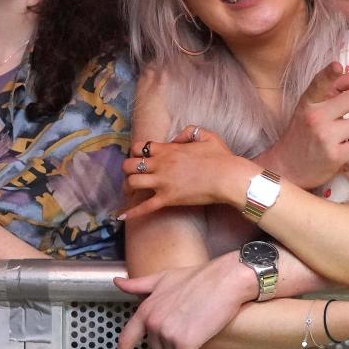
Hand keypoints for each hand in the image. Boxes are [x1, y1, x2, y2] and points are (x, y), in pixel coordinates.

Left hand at [114, 255, 254, 348]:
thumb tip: (117, 282)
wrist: (225, 280)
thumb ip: (140, 284)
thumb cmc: (200, 277)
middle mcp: (153, 321)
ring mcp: (167, 332)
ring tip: (202, 348)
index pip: (127, 338)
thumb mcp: (164, 278)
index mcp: (146, 308)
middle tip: (191, 344)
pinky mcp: (185, 342)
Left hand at [119, 128, 246, 220]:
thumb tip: (176, 139)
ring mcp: (163, 183)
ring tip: (129, 191)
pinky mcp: (168, 199)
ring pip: (132, 183)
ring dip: (128, 187)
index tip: (139, 157)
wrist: (228, 177)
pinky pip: (145, 207)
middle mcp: (161, 165)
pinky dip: (131, 212)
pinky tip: (120, 216)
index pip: (139, 147)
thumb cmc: (220, 157)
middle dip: (127, 169)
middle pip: (129, 165)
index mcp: (168, 149)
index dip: (135, 152)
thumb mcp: (205, 135)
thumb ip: (188, 132)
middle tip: (132, 174)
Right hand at [261, 63, 348, 188]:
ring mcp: (325, 137)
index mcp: (308, 103)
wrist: (286, 168)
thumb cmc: (302, 135)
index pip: (319, 83)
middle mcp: (315, 117)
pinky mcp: (334, 156)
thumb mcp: (310, 109)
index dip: (329, 73)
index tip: (339, 65)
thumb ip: (332, 89)